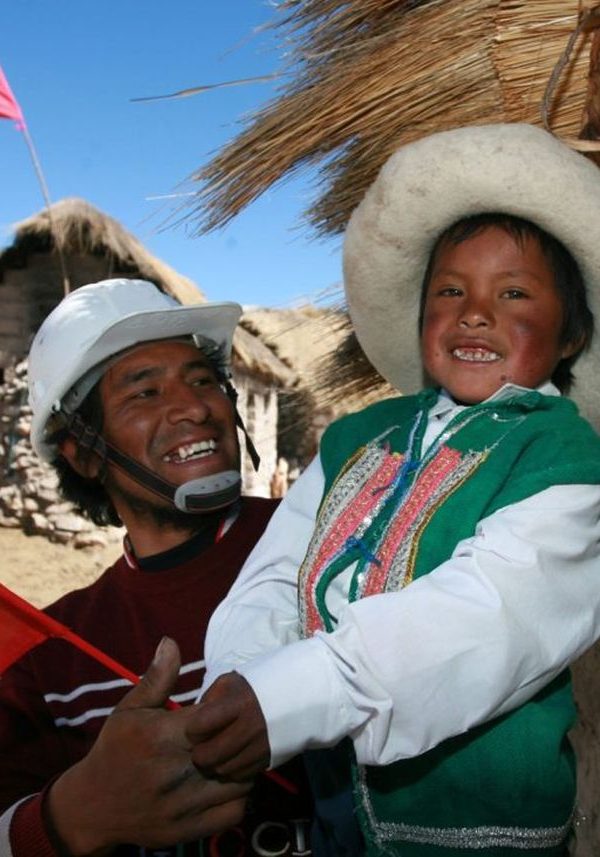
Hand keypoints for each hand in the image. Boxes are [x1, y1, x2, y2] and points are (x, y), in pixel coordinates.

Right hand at [47, 638, 250, 855]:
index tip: (224, 710)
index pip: (215, 717)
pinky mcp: (186, 830)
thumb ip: (156, 679)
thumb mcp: (129, 710)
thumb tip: (170, 642)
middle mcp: (173, 771)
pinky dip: (238, 798)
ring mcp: (181, 804)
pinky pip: (232, 812)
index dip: (226, 711)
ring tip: (234, 757)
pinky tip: (227, 784)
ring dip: (242, 767)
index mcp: (161, 737)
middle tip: (238, 732)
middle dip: (238, 738)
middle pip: (230, 749)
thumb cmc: (115, 749)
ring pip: (238, 781)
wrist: (92, 806)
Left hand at [187, 672, 270, 781]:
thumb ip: (209, 701)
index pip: (199, 726)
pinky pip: (240, 776)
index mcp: (238, 704)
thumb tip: (193, 724)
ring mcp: (260, 747)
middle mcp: (250, 727)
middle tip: (201, 747)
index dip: (193, 729)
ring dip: (215, 764)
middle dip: (199, 753)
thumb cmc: (254, 688)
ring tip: (216, 753)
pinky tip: (232, 759)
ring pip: (223, 769)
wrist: (294, 698)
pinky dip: (232, 770)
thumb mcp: (229, 683)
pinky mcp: (268, 761)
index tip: (196, 728)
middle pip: (209, 755)